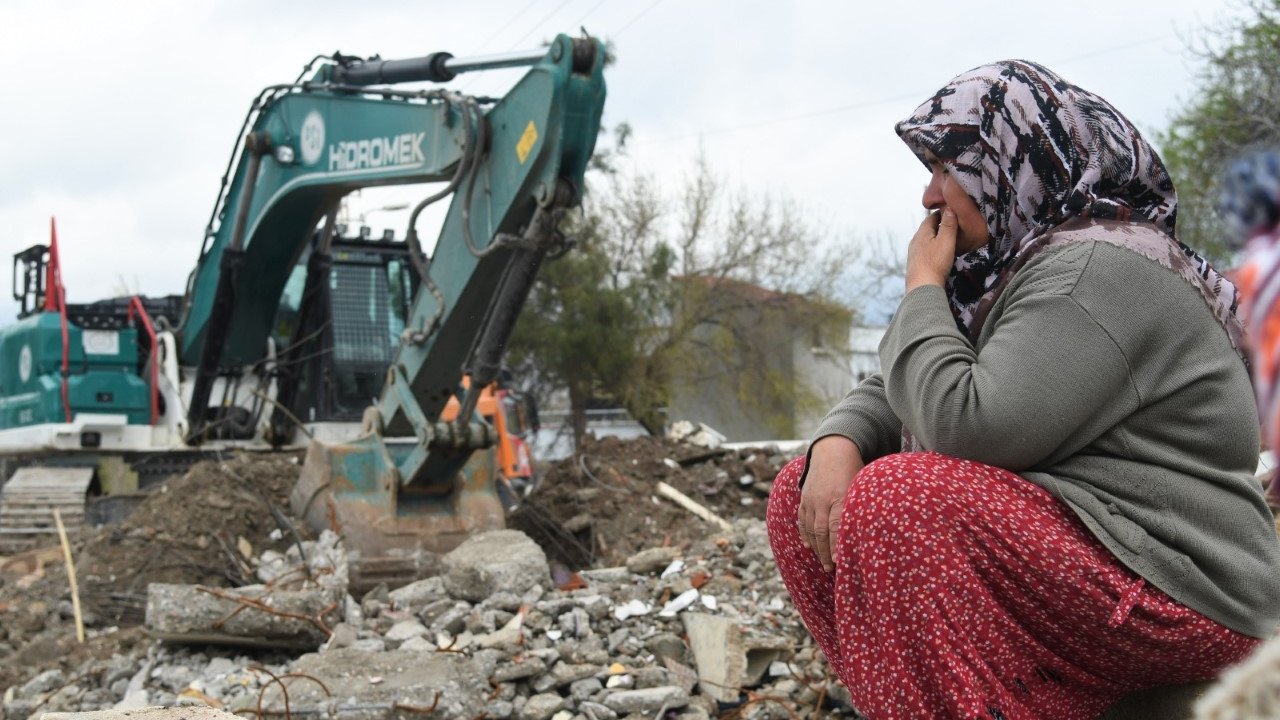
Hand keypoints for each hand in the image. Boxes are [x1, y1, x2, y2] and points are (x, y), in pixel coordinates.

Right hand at [799, 435, 864, 571]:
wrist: (833, 450)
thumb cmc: (855, 470)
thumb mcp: (863, 485)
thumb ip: (864, 506)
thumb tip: (879, 528)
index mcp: (840, 495)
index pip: (837, 525)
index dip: (836, 544)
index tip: (838, 561)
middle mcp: (823, 499)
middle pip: (822, 530)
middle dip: (826, 552)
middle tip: (831, 569)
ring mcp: (811, 499)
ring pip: (810, 528)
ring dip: (816, 548)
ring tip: (823, 563)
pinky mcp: (804, 498)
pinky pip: (802, 519)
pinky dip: (805, 534)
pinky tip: (809, 546)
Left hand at [905, 208, 957, 291]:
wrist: (922, 288)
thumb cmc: (935, 263)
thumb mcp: (946, 241)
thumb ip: (948, 225)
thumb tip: (950, 208)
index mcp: (921, 233)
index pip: (931, 218)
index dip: (942, 214)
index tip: (952, 212)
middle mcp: (915, 242)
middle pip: (927, 229)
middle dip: (939, 226)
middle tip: (953, 225)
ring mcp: (913, 254)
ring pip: (926, 241)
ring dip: (936, 238)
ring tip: (948, 240)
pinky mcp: (915, 265)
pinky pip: (925, 252)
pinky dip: (933, 249)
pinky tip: (939, 255)